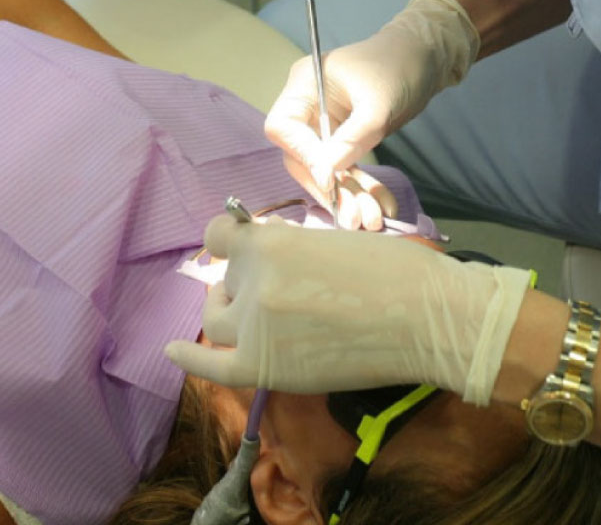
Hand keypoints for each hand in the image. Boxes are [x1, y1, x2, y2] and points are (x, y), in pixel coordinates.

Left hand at [165, 215, 529, 404]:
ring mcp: (254, 325)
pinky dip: (189, 359)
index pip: (219, 235)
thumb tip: (268, 262)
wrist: (428, 318)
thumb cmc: (396, 271)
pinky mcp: (263, 366)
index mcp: (270, 241)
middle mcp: (252, 280)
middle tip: (279, 295)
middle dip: (242, 284)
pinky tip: (172, 352)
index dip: (230, 243)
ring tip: (259, 320)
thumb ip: (290, 250)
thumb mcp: (332, 239)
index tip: (241, 251)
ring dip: (231, 315)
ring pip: (216, 320)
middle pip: (224, 281)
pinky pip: (211, 366)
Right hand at [264, 0, 478, 223]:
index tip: (329, 180)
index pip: (284, 128)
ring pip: (325, 169)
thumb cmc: (399, 65)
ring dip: (347, 196)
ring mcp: (324, 125)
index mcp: (304, 85)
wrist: (427, 57)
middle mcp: (307, 107)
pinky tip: (381, 205)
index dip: (303, 156)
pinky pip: (345, 169)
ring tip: (370, 220)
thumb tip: (327, 175)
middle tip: (353, 217)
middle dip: (328, 188)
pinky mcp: (343, 139)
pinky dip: (362, 188)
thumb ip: (351, 137)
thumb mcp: (378, 103)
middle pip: (301, 156)